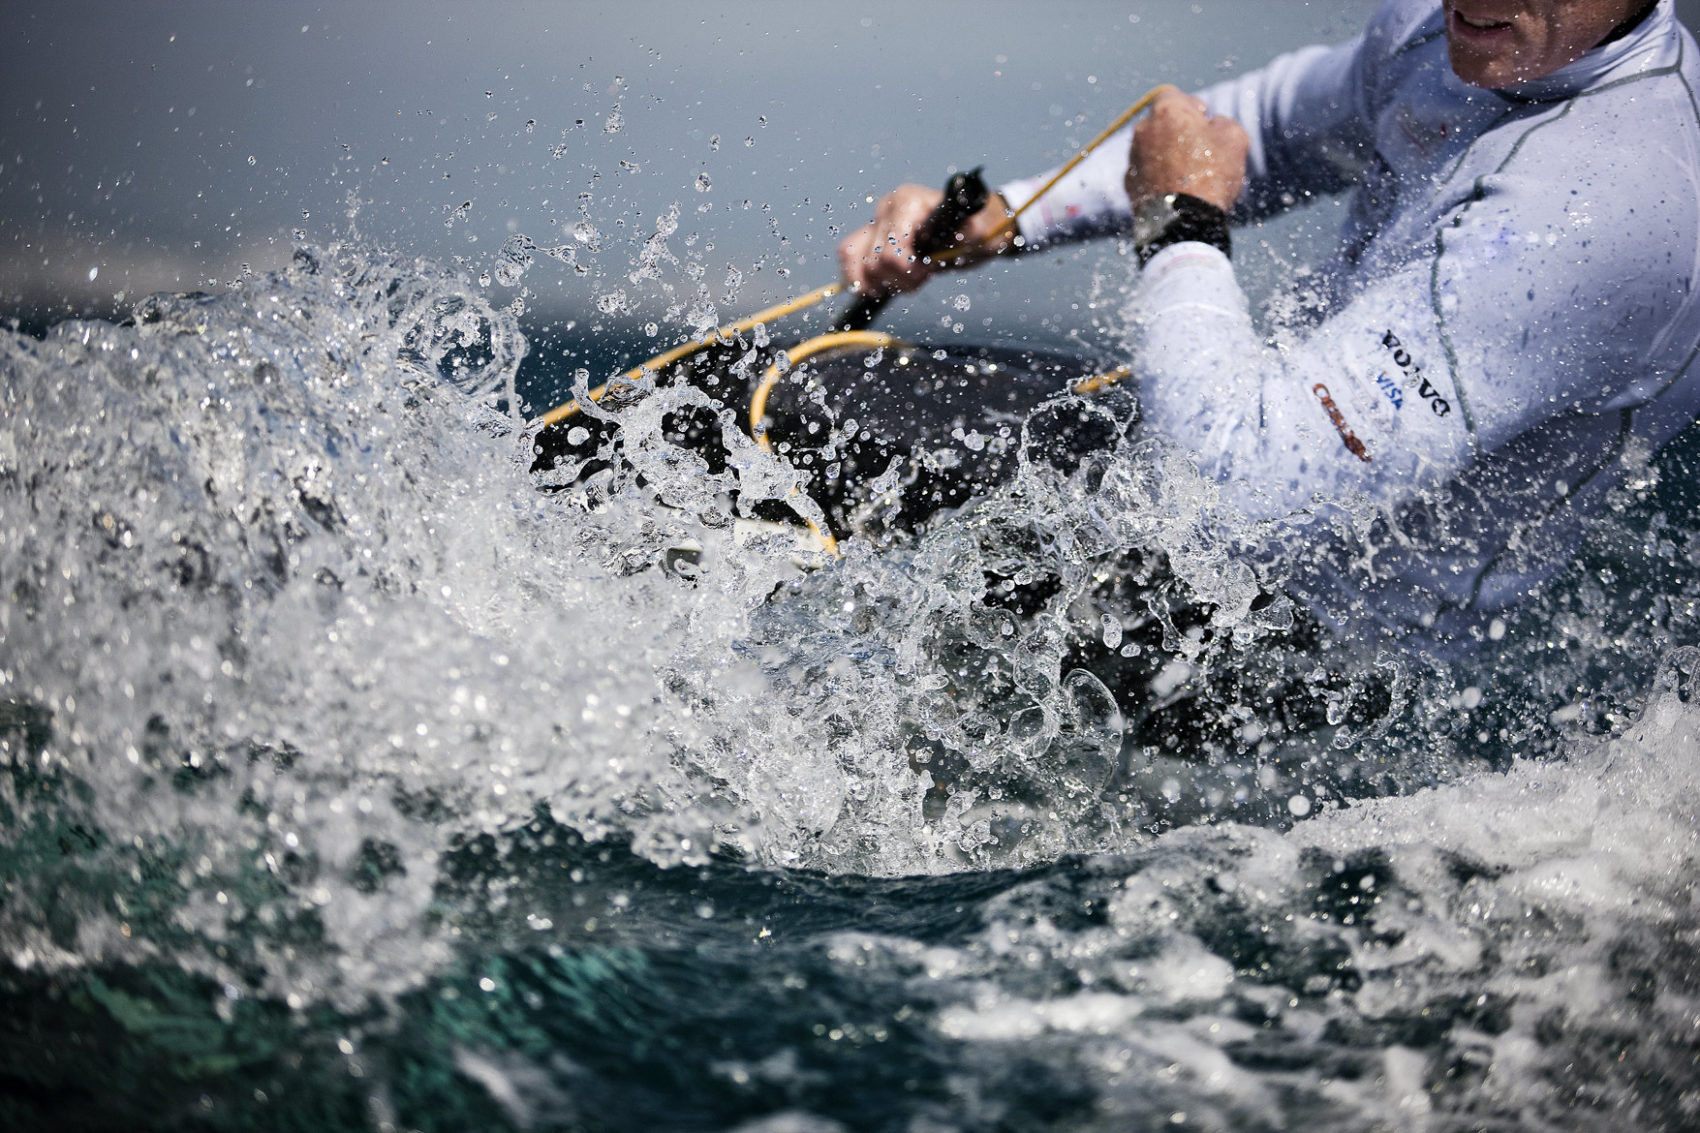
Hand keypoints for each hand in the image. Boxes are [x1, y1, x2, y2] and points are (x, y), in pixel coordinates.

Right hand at [837, 185, 1015, 297]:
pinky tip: (877, 286)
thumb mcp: (976, 233)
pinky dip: (858, 277)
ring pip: (855, 261)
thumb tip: (961, 233)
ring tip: (905, 279)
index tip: (928, 272)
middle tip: (923, 276)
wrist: (971, 229)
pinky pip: (847, 255)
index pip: (890, 251)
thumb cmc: (974, 230)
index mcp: (908, 203)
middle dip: (899, 279)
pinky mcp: (870, 235)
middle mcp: (886, 208)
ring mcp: (875, 221)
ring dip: (882, 282)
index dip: (908, 272)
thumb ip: (964, 233)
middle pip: (874, 262)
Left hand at [1123, 89, 1248, 213]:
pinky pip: (1146, 172)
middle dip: (1177, 132)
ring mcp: (1132, 157)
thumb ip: (1222, 123)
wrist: (1183, 222)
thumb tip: (1212, 124)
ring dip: (1166, 155)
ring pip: (1151, 148)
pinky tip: (1176, 190)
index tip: (1202, 121)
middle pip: (1160, 123)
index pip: (1172, 95)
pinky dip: (1157, 176)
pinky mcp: (1128, 184)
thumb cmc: (1211, 176)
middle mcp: (1142, 130)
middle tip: (1198, 151)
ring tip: (1189, 175)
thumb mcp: (1234, 139)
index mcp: (1166, 111)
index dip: (1190, 107)